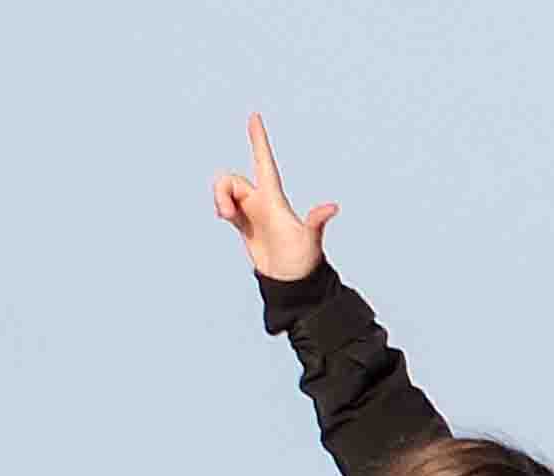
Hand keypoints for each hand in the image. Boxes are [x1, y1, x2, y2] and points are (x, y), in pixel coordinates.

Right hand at [212, 113, 336, 281]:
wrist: (291, 281)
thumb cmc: (303, 261)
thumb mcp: (310, 240)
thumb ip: (317, 221)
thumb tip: (334, 207)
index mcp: (274, 199)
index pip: (264, 162)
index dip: (259, 140)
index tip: (255, 116)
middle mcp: (262, 200)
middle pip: (232, 180)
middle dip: (222, 191)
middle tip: (226, 215)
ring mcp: (252, 210)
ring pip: (225, 190)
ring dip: (220, 200)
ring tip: (226, 218)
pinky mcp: (244, 223)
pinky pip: (224, 204)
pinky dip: (220, 206)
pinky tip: (226, 218)